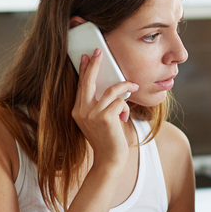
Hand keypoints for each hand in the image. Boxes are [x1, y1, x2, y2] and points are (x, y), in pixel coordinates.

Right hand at [71, 49, 137, 168]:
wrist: (110, 160)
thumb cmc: (108, 138)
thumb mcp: (100, 119)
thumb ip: (100, 104)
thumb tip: (111, 84)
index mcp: (77, 110)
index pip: (81, 85)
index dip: (84, 69)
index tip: (86, 56)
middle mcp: (80, 111)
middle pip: (88, 80)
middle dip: (94, 64)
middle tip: (100, 51)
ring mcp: (90, 114)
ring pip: (112, 90)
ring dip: (125, 87)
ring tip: (133, 87)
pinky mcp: (104, 117)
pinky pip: (120, 101)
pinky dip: (126, 107)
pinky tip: (124, 116)